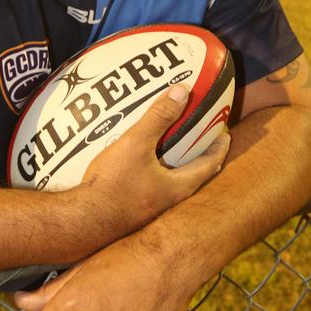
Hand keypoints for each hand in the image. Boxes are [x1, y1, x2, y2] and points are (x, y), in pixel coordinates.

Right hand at [79, 84, 230, 235]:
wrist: (85, 220)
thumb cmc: (113, 184)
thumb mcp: (136, 144)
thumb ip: (158, 118)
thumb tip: (182, 91)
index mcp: (178, 187)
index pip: (210, 164)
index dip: (219, 146)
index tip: (225, 132)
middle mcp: (170, 201)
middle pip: (194, 173)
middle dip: (200, 153)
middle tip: (200, 134)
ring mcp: (152, 207)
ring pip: (174, 181)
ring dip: (178, 162)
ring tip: (172, 142)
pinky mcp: (135, 209)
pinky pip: (154, 185)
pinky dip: (157, 169)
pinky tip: (141, 160)